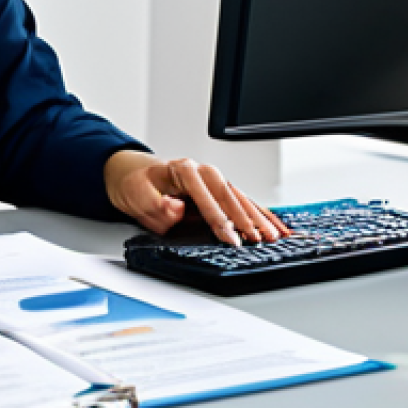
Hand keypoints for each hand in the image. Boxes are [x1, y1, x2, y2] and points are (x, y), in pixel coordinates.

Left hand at [103, 150, 288, 245]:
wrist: (133, 175)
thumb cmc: (136, 184)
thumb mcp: (137, 194)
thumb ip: (156, 204)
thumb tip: (177, 209)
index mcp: (181, 169)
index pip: (204, 192)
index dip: (217, 214)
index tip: (227, 234)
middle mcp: (200, 171)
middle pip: (227, 192)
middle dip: (244, 217)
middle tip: (257, 238)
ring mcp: (211, 180)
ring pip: (239, 197)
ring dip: (257, 217)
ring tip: (273, 235)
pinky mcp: (216, 191)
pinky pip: (241, 202)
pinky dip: (259, 213)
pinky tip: (274, 225)